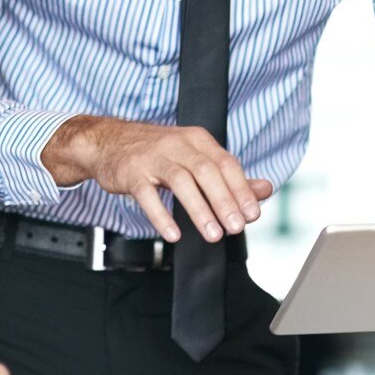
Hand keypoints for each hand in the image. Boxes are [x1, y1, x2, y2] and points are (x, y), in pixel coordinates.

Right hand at [41, 116, 274, 243]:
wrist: (108, 142)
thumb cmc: (158, 153)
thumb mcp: (195, 157)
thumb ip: (229, 175)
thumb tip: (265, 189)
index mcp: (197, 140)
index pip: (226, 163)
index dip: (241, 189)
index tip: (253, 214)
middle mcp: (177, 144)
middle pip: (206, 171)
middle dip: (224, 201)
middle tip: (236, 228)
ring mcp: (153, 158)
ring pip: (181, 181)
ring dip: (199, 210)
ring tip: (213, 235)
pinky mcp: (131, 173)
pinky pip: (148, 195)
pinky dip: (161, 216)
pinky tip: (174, 234)